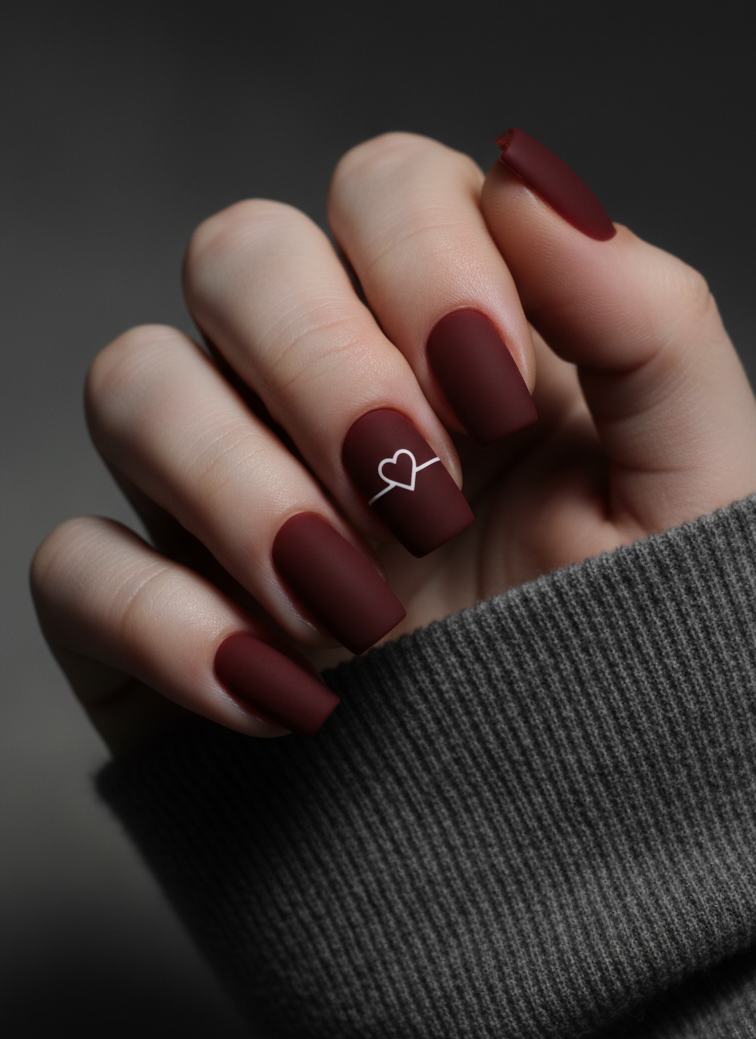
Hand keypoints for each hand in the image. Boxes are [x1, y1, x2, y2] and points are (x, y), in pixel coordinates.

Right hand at [30, 131, 755, 755]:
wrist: (580, 863)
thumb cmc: (644, 666)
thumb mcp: (695, 491)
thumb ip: (644, 318)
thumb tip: (533, 175)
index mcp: (457, 338)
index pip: (385, 187)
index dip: (423, 262)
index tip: (493, 398)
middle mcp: (324, 394)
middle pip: (235, 252)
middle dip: (322, 368)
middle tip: (418, 502)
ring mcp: (223, 497)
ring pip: (132, 382)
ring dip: (241, 491)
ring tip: (360, 613)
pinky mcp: (147, 616)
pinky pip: (75, 563)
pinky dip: (169, 624)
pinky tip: (289, 700)